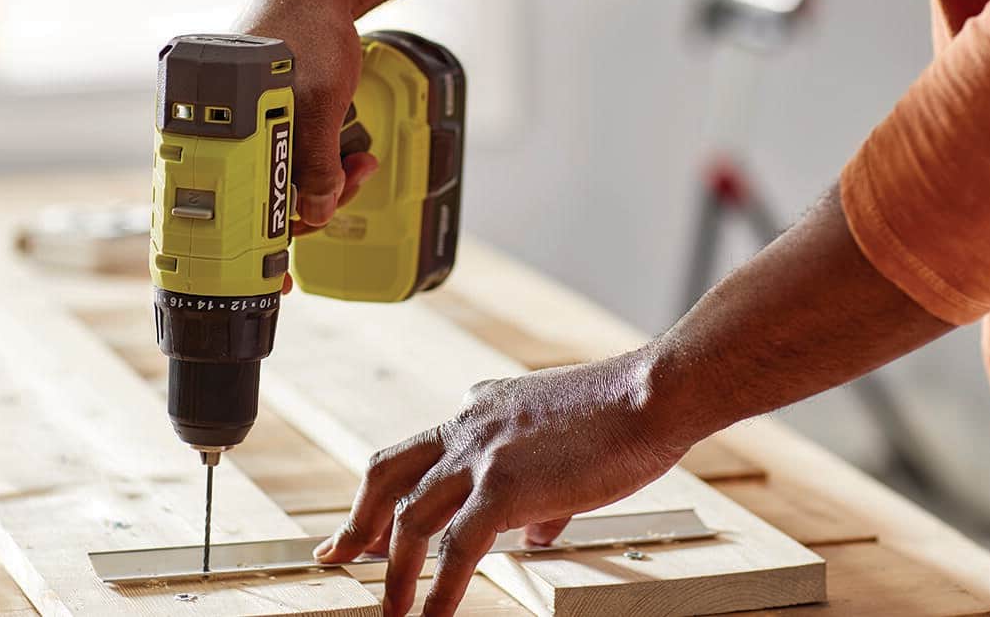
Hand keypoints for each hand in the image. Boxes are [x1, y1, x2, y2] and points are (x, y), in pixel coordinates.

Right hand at [236, 0, 378, 295]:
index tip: (277, 281)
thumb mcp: (324, 100)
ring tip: (362, 163)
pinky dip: (322, 169)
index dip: (246, 247)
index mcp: (211, 125)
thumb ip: (318, 162)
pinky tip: (353, 157)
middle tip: (348, 188)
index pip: (216, 204)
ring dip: (326, 186)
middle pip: (256, 201)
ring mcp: (244, 131)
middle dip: (308, 207)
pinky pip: (290, 165)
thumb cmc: (310, 31)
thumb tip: (315, 216)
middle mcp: (220, 133)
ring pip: (280, 186)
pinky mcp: (268, 127)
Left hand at [312, 352, 689, 616]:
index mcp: (480, 411)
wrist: (652, 395)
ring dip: (394, 569)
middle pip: (387, 472)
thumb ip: (542, 490)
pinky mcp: (505, 486)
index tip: (373, 524)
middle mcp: (468, 426)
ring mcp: (482, 455)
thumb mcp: (566, 444)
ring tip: (390, 611)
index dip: (390, 492)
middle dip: (358, 519)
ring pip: (411, 516)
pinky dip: (439, 591)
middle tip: (337, 554)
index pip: (419, 452)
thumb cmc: (625, 416)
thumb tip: (534, 531)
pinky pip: (456, 549)